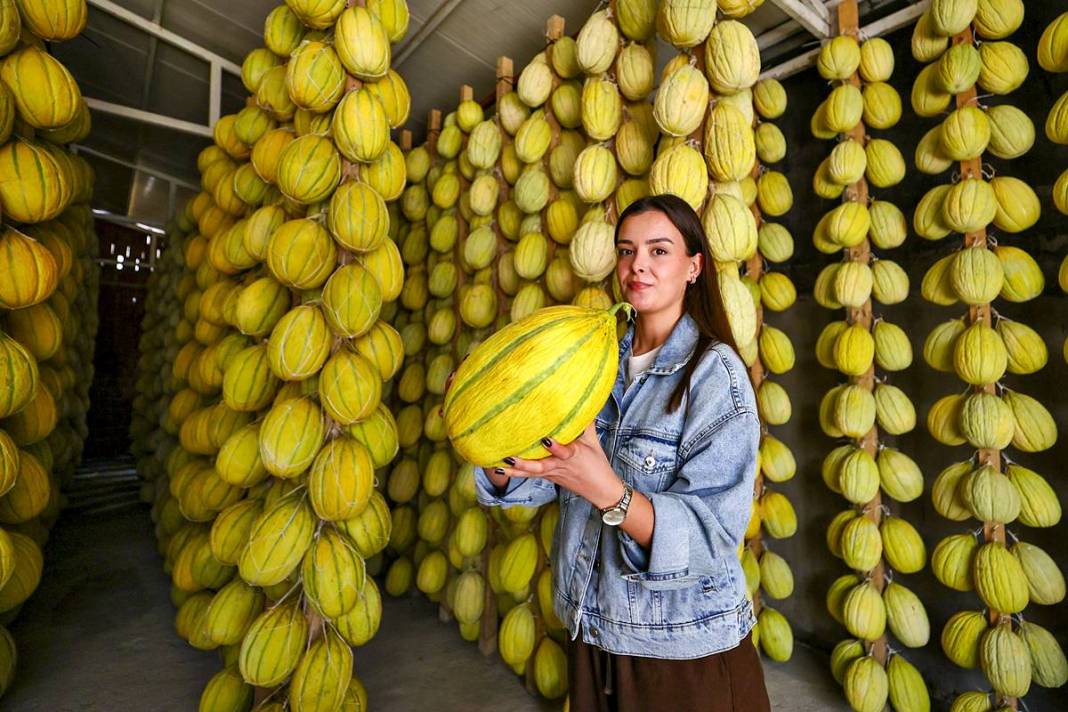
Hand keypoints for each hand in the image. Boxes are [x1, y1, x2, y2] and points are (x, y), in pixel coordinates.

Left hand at [494, 423, 625, 509]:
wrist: (601, 490)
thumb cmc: (598, 464)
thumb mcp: (594, 441)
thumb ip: (585, 422)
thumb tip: (583, 402)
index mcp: (574, 455)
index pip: (565, 452)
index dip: (556, 447)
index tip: (546, 440)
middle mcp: (560, 466)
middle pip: (541, 467)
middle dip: (525, 464)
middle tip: (510, 457)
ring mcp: (553, 473)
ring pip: (532, 473)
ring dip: (515, 470)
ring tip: (499, 465)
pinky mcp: (548, 477)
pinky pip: (530, 476)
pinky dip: (516, 473)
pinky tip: (500, 469)